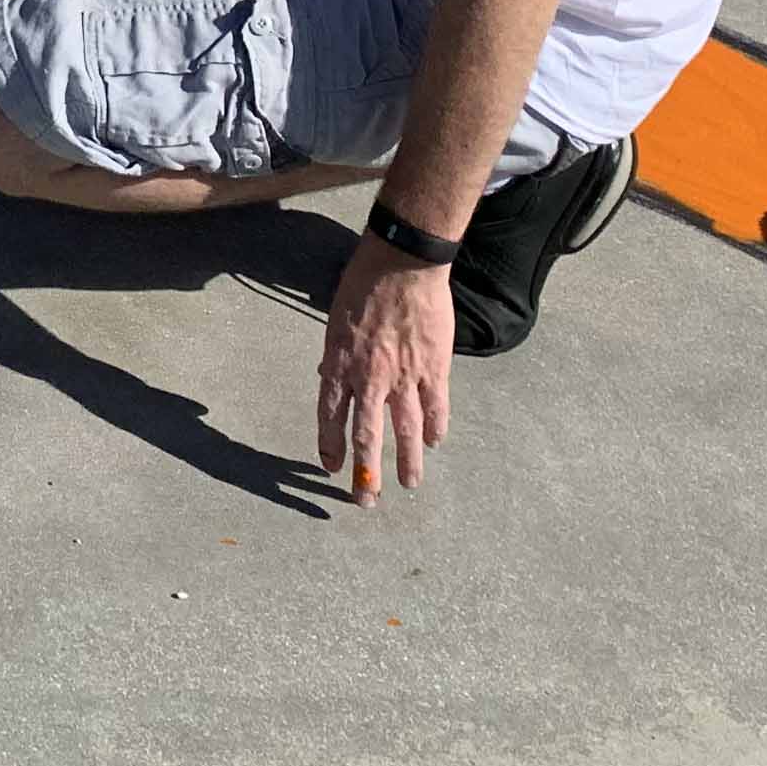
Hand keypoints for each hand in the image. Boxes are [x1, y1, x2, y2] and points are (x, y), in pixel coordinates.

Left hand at [318, 237, 453, 503]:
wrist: (402, 264)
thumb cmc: (362, 285)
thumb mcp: (335, 322)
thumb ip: (335, 357)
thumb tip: (330, 378)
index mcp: (339, 365)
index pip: (330, 418)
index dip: (330, 447)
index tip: (331, 469)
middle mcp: (369, 378)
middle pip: (366, 437)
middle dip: (366, 474)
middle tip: (366, 501)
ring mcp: (404, 376)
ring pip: (405, 431)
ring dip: (407, 462)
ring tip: (409, 485)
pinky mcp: (434, 368)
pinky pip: (436, 408)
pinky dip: (436, 428)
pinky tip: (435, 443)